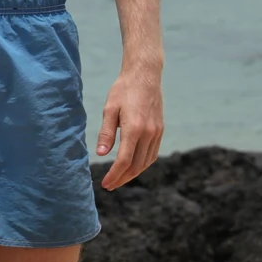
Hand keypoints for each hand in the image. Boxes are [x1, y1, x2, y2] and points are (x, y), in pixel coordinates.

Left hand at [96, 67, 163, 189]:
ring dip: (133, 174)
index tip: (105, 184)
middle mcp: (148, 133)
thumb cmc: (123, 90)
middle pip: (136, 165)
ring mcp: (157, 132)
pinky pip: (152, 154)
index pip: (124, 160)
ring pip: (146, 162)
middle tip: (110, 185)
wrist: (145, 75)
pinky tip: (133, 166)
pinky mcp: (160, 130)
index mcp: (134, 128)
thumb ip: (106, 133)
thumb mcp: (110, 109)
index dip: (114, 175)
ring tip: (119, 179)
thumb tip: (101, 154)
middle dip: (122, 178)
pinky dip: (142, 164)